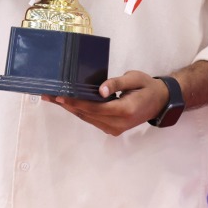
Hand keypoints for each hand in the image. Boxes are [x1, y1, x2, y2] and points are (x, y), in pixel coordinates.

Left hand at [43, 70, 168, 135]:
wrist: (160, 102)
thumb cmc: (147, 86)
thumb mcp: (135, 78)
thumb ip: (117, 83)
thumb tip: (100, 90)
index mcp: (125, 111)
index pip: (94, 107)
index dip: (76, 102)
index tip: (60, 95)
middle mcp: (118, 123)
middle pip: (87, 115)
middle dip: (67, 105)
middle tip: (48, 95)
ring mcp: (115, 128)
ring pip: (88, 118)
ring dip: (70, 108)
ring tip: (52, 98)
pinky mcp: (113, 128)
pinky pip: (92, 119)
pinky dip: (80, 111)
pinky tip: (68, 103)